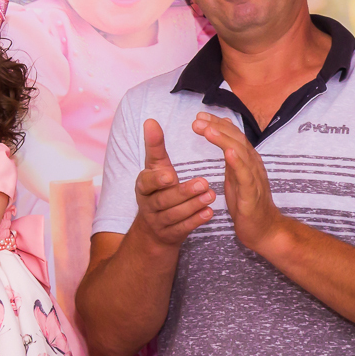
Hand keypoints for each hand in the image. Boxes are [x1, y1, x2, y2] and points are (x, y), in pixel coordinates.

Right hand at [133, 119, 214, 246]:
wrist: (153, 229)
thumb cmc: (158, 189)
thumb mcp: (154, 168)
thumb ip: (154, 146)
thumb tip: (150, 120)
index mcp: (143, 187)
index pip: (147, 183)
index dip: (158, 180)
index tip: (171, 175)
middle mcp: (148, 205)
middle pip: (164, 200)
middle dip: (184, 192)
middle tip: (203, 182)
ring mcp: (159, 222)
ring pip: (175, 215)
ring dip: (194, 205)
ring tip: (211, 195)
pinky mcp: (171, 234)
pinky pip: (183, 229)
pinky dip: (196, 221)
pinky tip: (209, 213)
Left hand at [193, 112, 285, 253]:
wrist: (264, 230)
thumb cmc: (247, 203)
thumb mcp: (235, 176)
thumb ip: (230, 157)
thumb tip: (222, 137)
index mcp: (247, 160)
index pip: (233, 135)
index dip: (217, 124)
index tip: (200, 116)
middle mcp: (253, 164)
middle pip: (236, 139)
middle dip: (217, 127)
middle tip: (198, 119)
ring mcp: (254, 178)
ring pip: (240, 153)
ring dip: (224, 140)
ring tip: (208, 130)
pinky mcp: (252, 194)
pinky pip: (245, 175)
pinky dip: (237, 162)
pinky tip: (228, 153)